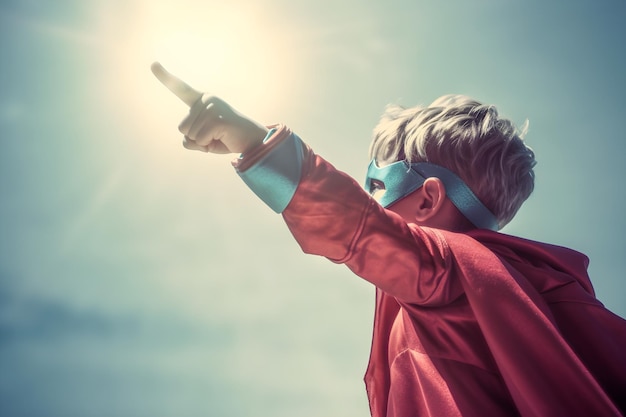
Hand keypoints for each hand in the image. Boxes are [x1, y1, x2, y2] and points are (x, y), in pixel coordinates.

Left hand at [151, 62, 267, 153]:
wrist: (253, 141)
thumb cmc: (227, 138)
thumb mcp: (204, 139)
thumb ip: (191, 138)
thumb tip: (186, 138)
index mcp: (202, 100)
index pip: (180, 88)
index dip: (165, 77)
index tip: (153, 64)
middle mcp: (205, 100)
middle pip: (182, 128)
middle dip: (196, 138)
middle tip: (216, 136)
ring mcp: (211, 108)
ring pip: (189, 135)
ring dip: (203, 142)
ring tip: (219, 137)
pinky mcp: (215, 119)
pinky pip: (199, 140)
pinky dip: (208, 146)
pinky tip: (222, 138)